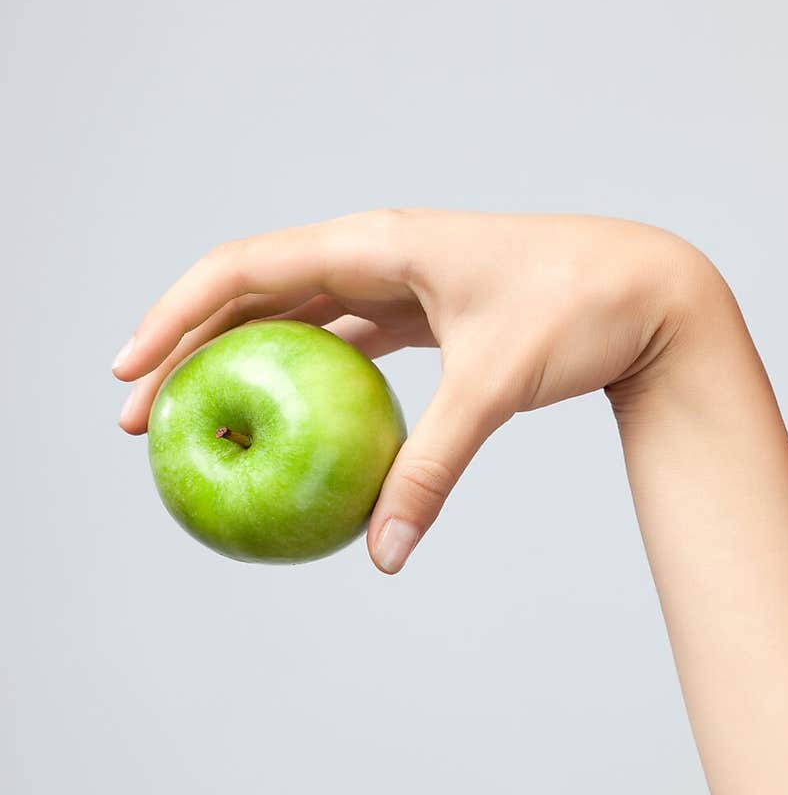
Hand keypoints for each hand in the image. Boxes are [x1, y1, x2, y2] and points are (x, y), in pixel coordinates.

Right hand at [113, 209, 702, 571]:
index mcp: (377, 242)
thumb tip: (386, 552)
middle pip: (252, 294)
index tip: (127, 370)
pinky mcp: (424, 314)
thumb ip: (433, 467)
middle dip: (185, 347)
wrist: (654, 291)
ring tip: (193, 416)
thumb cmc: (581, 312)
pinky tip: (283, 420)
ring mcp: (398, 282)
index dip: (174, 316)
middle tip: (137, 415)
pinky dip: (304, 378)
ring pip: (293, 318)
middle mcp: (377, 252)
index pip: (245, 269)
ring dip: (238, 361)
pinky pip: (343, 344)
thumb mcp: (495, 387)